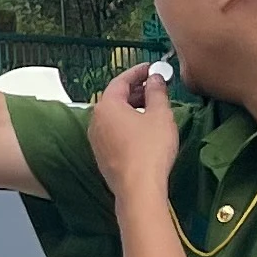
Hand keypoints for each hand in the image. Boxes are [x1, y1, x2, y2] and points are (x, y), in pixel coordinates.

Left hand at [89, 61, 183, 201]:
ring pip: (114, 116)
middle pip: (115, 97)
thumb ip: (157, 91)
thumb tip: (156, 78)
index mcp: (106, 106)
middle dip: (136, 90)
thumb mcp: (160, 115)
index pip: (121, 80)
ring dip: (132, 107)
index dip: (139, 71)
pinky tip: (144, 129)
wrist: (138, 189)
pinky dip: (128, 124)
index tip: (153, 67)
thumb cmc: (150, 150)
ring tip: (153, 106)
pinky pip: (114, 132)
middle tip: (156, 86)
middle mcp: (95, 121)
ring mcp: (96, 140)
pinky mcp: (102, 155)